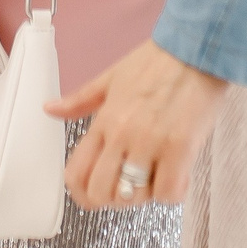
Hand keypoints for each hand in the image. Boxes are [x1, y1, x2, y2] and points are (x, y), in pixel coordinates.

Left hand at [48, 39, 229, 207]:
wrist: (196, 48)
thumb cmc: (158, 61)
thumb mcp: (112, 77)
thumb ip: (80, 100)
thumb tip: (50, 109)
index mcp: (105, 120)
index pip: (76, 173)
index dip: (82, 194)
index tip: (94, 195)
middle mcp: (123, 134)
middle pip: (102, 192)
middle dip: (114, 199)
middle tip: (129, 187)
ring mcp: (151, 142)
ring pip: (134, 196)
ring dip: (145, 195)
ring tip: (156, 176)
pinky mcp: (180, 147)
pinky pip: (167, 192)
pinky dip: (171, 192)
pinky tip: (176, 175)